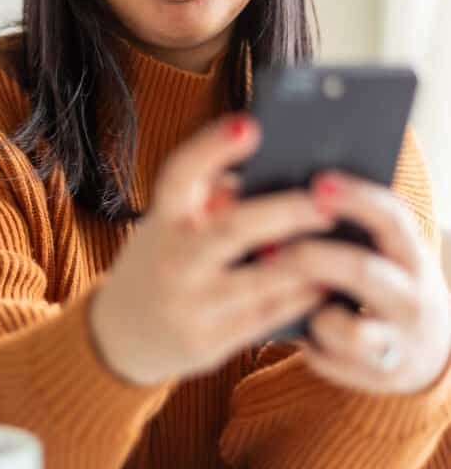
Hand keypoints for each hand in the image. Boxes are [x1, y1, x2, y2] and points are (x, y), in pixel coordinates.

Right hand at [89, 113, 334, 386]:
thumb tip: (273, 168)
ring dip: (308, 261)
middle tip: (329, 199)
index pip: (179, 175)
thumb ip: (209, 195)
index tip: (250, 125)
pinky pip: (267, 318)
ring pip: (262, 280)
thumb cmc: (163, 261)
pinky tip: (328, 282)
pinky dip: (302, 298)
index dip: (212, 148)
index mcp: (162, 220)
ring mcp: (188, 305)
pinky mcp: (208, 343)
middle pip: (233, 229)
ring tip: (344, 240)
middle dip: (288, 212)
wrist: (122, 335)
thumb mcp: (169, 223)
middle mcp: (172, 260)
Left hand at [274, 171, 450, 393]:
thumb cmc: (375, 284)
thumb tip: (264, 195)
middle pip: (362, 271)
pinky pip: (326, 357)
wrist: (419, 349)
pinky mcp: (376, 374)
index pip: (392, 218)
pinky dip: (307, 343)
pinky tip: (301, 332)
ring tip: (286, 297)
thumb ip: (338, 227)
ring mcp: (398, 339)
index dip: (356, 198)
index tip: (317, 182)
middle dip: (311, 257)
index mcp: (411, 254)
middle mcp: (412, 297)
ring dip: (308, 311)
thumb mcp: (376, 253)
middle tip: (268, 249)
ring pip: (344, 327)